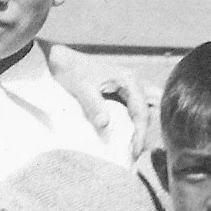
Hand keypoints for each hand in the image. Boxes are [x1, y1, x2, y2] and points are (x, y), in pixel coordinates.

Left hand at [46, 42, 150, 159]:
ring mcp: (128, 85)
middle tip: (136, 150)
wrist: (61, 59)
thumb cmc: (72, 71)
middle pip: (150, 109)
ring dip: (142, 124)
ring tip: (134, 144)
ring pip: (146, 106)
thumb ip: (94, 106)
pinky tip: (128, 133)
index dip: (140, 133)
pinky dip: (135, 119)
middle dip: (146, 130)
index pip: (142, 111)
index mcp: (129, 80)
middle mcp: (134, 81)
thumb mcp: (82, 89)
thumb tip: (105, 127)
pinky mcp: (121, 89)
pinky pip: (135, 106)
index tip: (135, 151)